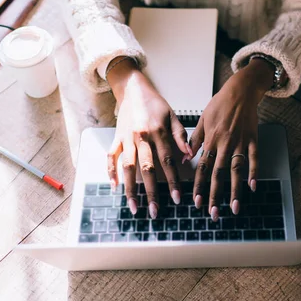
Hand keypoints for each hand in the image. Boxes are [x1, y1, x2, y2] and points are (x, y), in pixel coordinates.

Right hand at [106, 57, 192, 218]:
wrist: (133, 89)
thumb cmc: (156, 104)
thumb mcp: (173, 116)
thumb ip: (181, 136)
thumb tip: (190, 155)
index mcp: (157, 132)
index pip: (167, 161)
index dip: (172, 181)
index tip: (177, 198)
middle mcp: (140, 137)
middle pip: (146, 168)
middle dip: (151, 192)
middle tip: (155, 211)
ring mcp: (126, 139)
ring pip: (127, 168)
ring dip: (130, 189)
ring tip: (134, 207)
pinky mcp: (116, 138)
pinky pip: (111, 158)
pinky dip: (110, 173)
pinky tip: (114, 188)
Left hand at [190, 58, 274, 220]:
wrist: (241, 90)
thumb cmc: (220, 104)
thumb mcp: (202, 120)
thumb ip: (194, 140)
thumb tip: (185, 158)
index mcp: (210, 140)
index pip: (202, 168)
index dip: (199, 186)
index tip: (196, 202)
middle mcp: (224, 143)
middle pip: (218, 174)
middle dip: (215, 195)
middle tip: (213, 213)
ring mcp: (240, 142)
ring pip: (236, 170)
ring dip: (235, 190)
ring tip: (234, 208)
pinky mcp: (253, 139)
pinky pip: (254, 159)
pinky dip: (254, 173)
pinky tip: (253, 187)